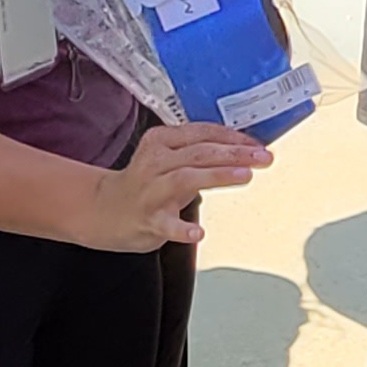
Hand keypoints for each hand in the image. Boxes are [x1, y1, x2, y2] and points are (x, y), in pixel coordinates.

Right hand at [81, 115, 269, 248]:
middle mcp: (155, 162)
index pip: (203, 133)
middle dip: (235, 153)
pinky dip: (182, 230)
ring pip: (186, 177)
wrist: (104, 211)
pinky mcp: (147, 219)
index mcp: (162, 141)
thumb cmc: (146, 183)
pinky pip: (166, 224)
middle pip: (200, 152)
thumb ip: (201, 152)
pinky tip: (198, 234)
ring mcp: (150, 191)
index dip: (234, 137)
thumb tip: (246, 149)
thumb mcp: (170, 158)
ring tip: (244, 176)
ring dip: (217, 175)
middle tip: (263, 157)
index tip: (258, 144)